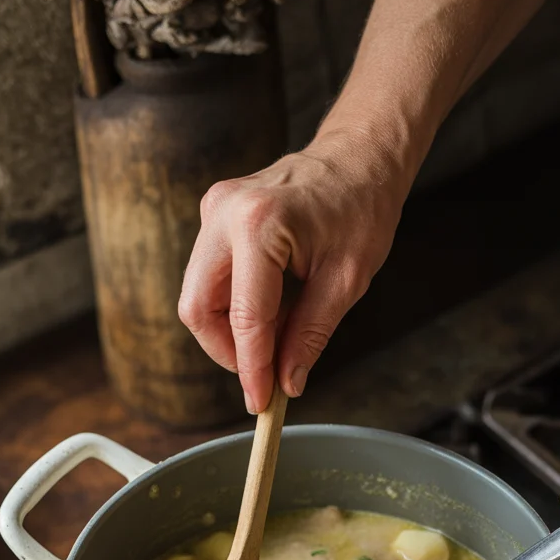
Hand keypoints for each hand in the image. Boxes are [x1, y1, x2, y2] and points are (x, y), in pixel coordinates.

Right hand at [178, 133, 404, 412]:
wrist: (359, 155)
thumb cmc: (362, 208)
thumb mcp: (346, 281)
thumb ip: (310, 335)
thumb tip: (285, 383)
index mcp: (260, 225)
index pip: (245, 319)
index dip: (251, 369)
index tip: (260, 403)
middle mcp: (224, 213)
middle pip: (197, 308)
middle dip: (226, 352)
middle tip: (260, 376)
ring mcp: (213, 210)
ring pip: (198, 296)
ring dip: (228, 331)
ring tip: (272, 342)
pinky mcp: (214, 215)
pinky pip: (208, 277)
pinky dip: (231, 307)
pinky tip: (267, 316)